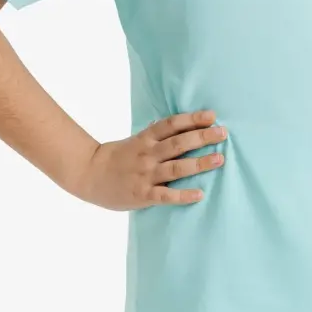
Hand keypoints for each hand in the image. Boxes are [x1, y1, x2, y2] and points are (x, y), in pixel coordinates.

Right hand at [75, 109, 226, 210]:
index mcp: (146, 139)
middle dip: (202, 137)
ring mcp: (145, 175)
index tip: (212, 116)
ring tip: (219, 159)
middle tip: (223, 133)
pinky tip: (200, 194)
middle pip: (179, 143)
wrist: (88, 174)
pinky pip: (166, 195)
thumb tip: (178, 123)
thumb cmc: (116, 157)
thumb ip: (155, 134)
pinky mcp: (143, 195)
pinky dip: (183, 195)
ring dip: (199, 163)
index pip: (172, 125)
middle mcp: (148, 154)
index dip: (192, 119)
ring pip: (177, 168)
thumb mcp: (135, 140)